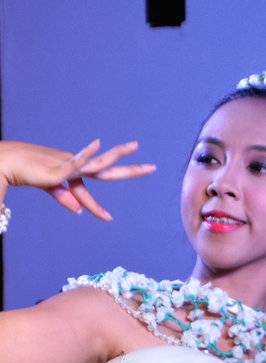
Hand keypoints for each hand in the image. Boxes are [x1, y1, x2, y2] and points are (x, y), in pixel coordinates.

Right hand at [0, 139, 155, 219]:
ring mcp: (67, 165)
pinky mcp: (58, 167)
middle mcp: (73, 167)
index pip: (86, 194)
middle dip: (129, 170)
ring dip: (116, 154)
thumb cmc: (22, 172)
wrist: (4, 163)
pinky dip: (86, 154)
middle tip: (152, 168)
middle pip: (106, 171)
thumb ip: (63, 196)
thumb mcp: (48, 186)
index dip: (96, 208)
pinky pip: (75, 162)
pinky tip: (98, 144)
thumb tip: (78, 210)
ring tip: (135, 146)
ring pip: (98, 162)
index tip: (108, 218)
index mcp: (70, 174)